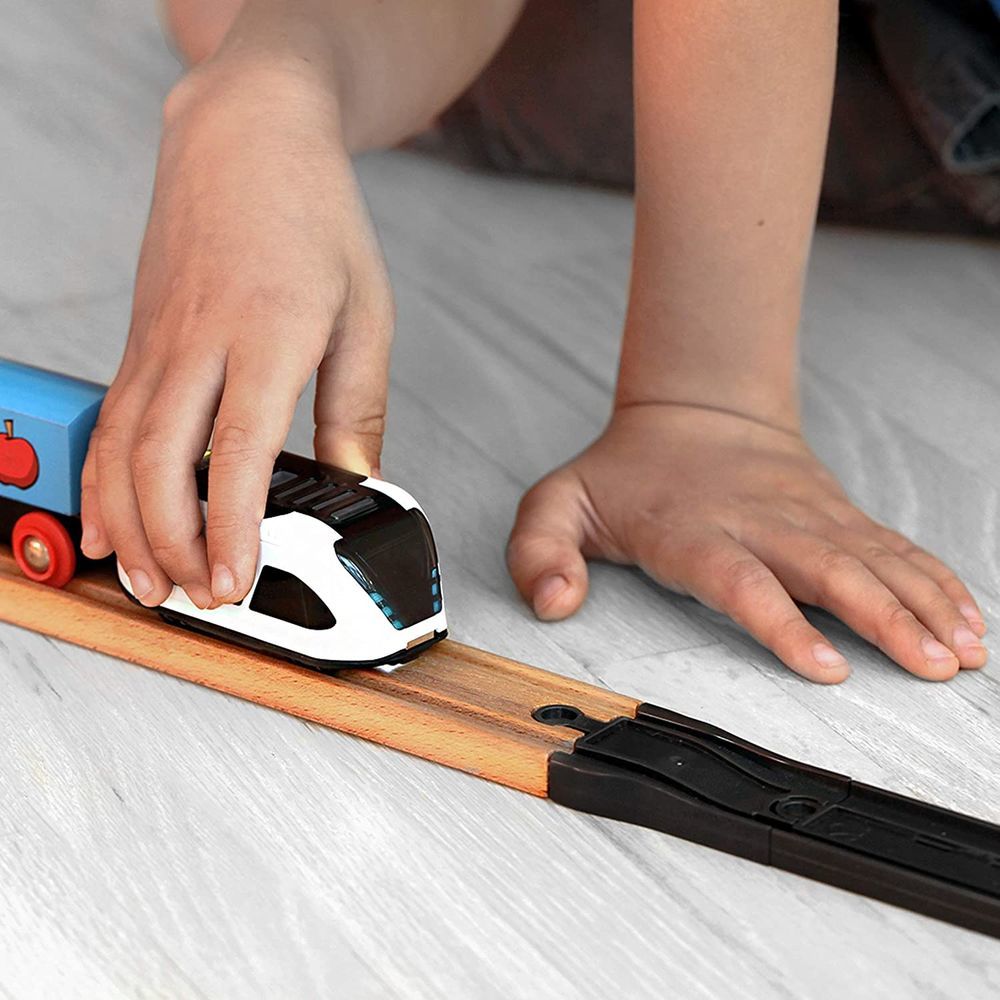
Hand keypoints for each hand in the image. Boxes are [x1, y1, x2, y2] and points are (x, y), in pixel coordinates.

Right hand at [80, 59, 392, 608]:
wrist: (249, 137)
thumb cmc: (314, 217)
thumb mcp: (366, 313)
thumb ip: (358, 406)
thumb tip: (358, 480)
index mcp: (266, 334)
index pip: (237, 452)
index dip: (231, 528)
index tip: (236, 581)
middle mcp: (198, 342)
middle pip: (160, 463)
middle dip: (173, 545)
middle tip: (199, 598)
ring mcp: (158, 340)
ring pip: (120, 448)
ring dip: (129, 526)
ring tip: (148, 583)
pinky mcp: (140, 340)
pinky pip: (109, 422)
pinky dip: (99, 481)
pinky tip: (104, 524)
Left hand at [507, 403, 987, 681]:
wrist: (691, 409)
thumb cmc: (623, 471)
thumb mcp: (556, 504)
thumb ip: (538, 553)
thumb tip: (553, 607)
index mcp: (693, 531)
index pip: (742, 579)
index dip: (782, 622)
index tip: (825, 666)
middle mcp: (760, 523)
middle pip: (829, 570)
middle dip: (883, 619)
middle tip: (929, 665)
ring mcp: (805, 515)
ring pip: (873, 559)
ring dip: (922, 604)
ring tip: (962, 652)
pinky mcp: (835, 512)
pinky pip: (893, 547)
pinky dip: (933, 581)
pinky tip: (967, 618)